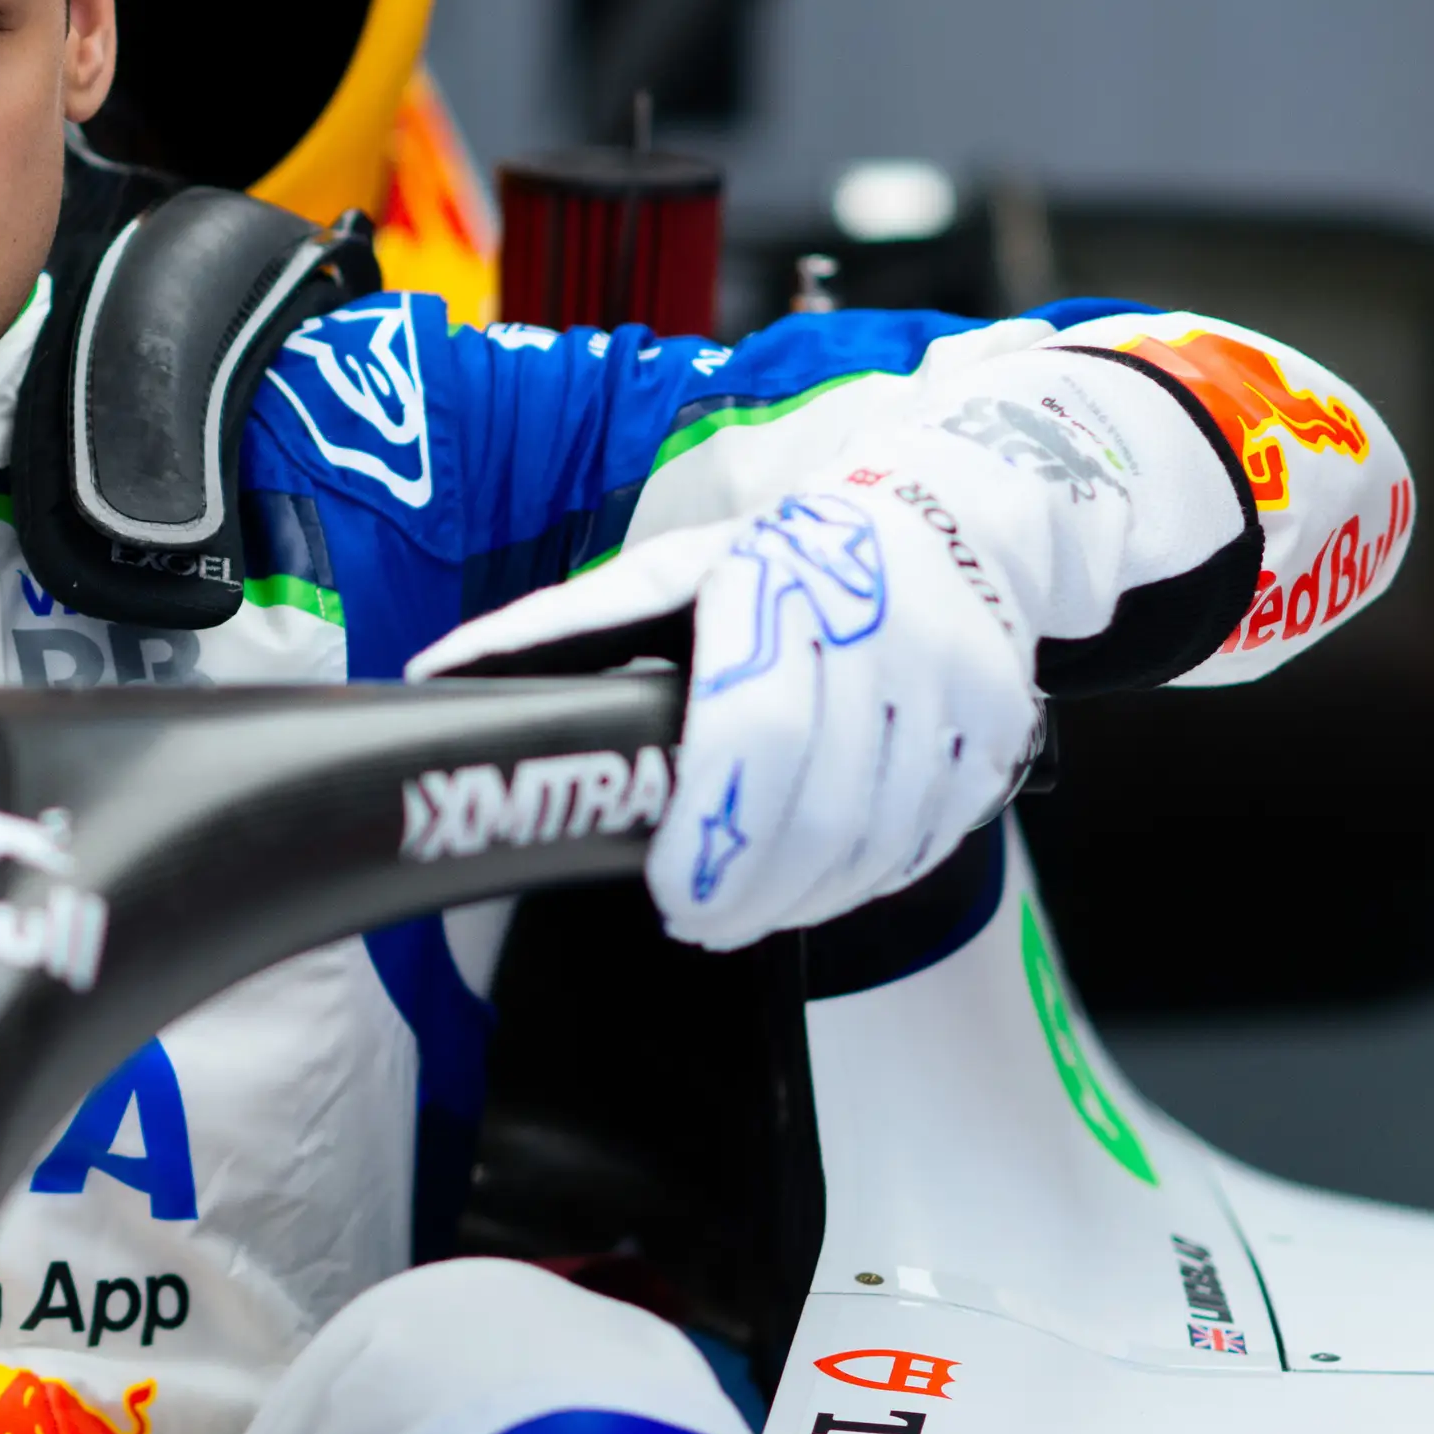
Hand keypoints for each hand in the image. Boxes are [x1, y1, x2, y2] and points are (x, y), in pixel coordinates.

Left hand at [407, 487, 1038, 950]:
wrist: (950, 513)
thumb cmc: (780, 555)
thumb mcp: (670, 569)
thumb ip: (563, 628)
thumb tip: (434, 675)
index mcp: (778, 585)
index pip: (752, 732)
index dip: (713, 832)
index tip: (674, 893)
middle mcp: (879, 629)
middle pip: (820, 808)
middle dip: (752, 889)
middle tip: (701, 920)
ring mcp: (952, 681)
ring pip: (880, 837)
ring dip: (809, 897)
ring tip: (751, 909)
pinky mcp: (998, 727)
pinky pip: (935, 836)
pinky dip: (874, 876)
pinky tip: (827, 879)